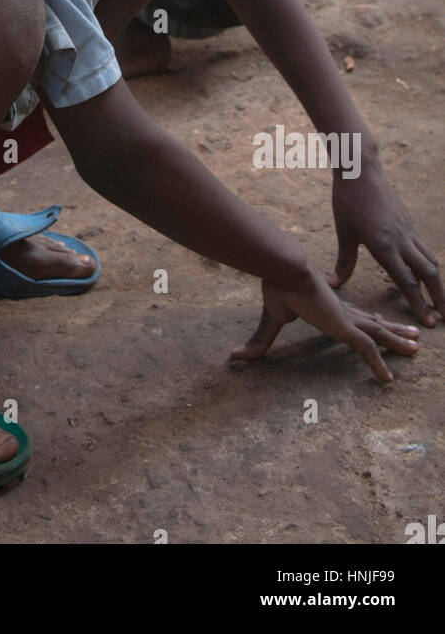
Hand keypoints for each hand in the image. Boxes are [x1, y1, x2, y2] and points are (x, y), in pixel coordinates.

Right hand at [231, 274, 419, 383]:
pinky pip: (367, 350)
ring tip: (416, 348)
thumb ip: (260, 341)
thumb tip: (233, 356)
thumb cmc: (278, 287)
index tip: (382, 323)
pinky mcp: (345, 327)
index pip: (354, 316)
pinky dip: (379, 364)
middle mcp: (342, 312)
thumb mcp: (271, 320)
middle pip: (373, 323)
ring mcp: (346, 319)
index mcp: (328, 306)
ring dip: (397, 342)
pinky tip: (388, 379)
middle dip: (393, 330)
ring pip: (378, 335)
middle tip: (412, 337)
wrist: (286, 270)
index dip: (369, 321)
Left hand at [331, 167, 444, 326]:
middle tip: (444, 318)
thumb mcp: (344, 232)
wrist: (361, 170)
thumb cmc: (348, 201)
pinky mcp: (408, 223)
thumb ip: (344, 261)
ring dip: (437, 282)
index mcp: (384, 246)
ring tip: (441, 299)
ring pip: (430, 260)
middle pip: (428, 274)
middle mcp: (401, 240)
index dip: (418, 304)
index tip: (428, 322)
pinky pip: (423, 248)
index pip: (407, 281)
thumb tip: (335, 284)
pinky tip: (426, 272)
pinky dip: (428, 264)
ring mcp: (408, 230)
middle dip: (438, 298)